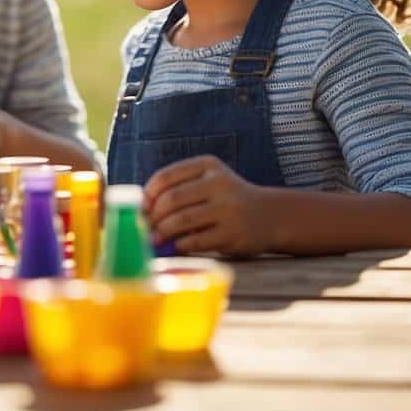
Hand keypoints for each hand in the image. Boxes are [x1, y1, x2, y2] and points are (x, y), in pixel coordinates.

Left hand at [142, 155, 272, 257]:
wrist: (269, 216)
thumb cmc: (225, 200)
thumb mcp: (207, 181)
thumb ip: (178, 188)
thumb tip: (141, 210)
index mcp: (208, 165)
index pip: (167, 176)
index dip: (148, 194)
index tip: (141, 208)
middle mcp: (220, 183)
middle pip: (172, 199)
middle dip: (154, 216)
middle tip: (147, 227)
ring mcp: (228, 209)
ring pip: (181, 220)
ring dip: (163, 232)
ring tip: (157, 238)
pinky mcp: (233, 234)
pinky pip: (195, 241)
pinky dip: (180, 245)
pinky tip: (178, 245)